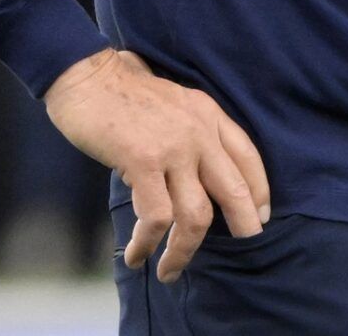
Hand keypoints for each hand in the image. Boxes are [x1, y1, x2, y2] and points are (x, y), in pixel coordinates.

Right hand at [44, 48, 270, 282]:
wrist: (86, 75)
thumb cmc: (121, 90)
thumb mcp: (172, 102)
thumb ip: (188, 132)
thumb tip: (192, 176)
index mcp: (208, 114)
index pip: (248, 157)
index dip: (259, 191)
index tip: (261, 215)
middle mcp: (198, 131)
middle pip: (234, 190)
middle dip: (243, 226)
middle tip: (243, 250)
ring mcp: (174, 148)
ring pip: (197, 216)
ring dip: (184, 251)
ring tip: (170, 271)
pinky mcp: (144, 162)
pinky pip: (157, 218)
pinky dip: (148, 243)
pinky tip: (137, 255)